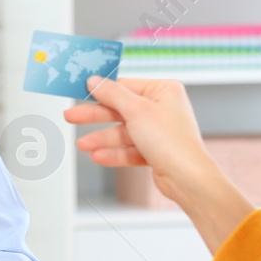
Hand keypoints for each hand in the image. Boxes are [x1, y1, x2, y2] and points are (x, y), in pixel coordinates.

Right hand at [68, 76, 254, 252]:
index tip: (80, 91)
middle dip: (95, 116)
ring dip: (102, 139)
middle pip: (121, 109)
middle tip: (72, 116)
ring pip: (123, 132)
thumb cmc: (172, 142)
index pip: (125, 86)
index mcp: (164, 91)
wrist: (188, 179)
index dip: (102, 91)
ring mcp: (159, 131)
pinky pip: (130, 149)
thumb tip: (95, 81)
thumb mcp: (136, 110)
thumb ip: (112, 94)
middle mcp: (163, 109)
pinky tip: (98, 156)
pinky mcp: (156, 152)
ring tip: (83, 145)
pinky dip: (115, 153)